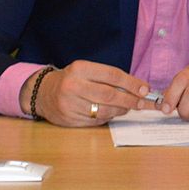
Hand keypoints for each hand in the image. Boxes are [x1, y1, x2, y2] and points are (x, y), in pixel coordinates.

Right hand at [24, 60, 154, 126]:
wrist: (43, 93)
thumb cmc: (72, 80)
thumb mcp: (87, 71)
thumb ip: (109, 77)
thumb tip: (138, 88)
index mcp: (80, 69)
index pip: (112, 75)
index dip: (132, 83)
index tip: (145, 89)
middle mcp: (73, 86)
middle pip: (110, 95)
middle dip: (130, 100)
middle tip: (141, 103)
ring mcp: (70, 104)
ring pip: (104, 110)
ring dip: (121, 110)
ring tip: (127, 107)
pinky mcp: (69, 119)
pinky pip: (96, 121)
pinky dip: (107, 117)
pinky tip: (111, 113)